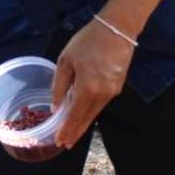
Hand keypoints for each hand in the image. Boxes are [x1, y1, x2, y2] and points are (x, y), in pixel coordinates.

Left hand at [50, 18, 136, 148]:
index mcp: (87, 89)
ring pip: (95, 112)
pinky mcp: (118, 87)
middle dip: (75, 132)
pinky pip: (101, 104)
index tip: (60, 142)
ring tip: (73, 133)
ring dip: (84, 123)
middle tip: (66, 144)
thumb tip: (56, 106)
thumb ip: (59, 85)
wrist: (117, 29)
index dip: (66, 130)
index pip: (75, 116)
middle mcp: (102, 95)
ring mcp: (113, 92)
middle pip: (87, 119)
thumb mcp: (66, 60)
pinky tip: (84, 114)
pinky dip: (91, 111)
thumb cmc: (87, 41)